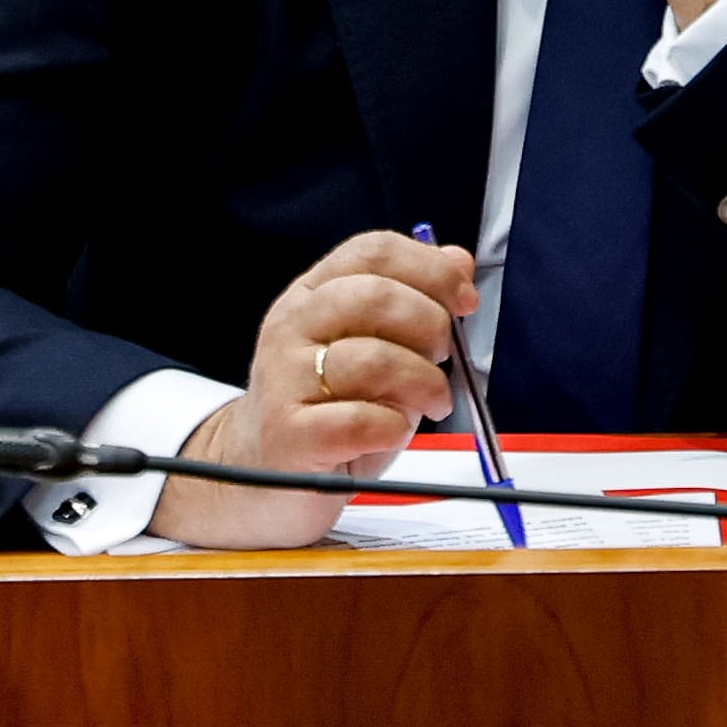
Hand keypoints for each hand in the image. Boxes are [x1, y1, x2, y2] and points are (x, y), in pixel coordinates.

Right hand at [152, 230, 474, 546]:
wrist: (262, 474)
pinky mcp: (287, 435)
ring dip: (424, 383)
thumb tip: (459, 260)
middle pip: (374, 297)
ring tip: (433, 402)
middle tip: (444, 357)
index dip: (431, 269)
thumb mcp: (377, 345)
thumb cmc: (332, 406)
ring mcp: (282, 380)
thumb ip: (416, 302)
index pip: (373, 252)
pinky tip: (391, 432)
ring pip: (373, 359)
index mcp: (312, 295)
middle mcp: (290, 328)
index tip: (465, 300)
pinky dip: (393, 427)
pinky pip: (359, 421)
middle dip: (431, 326)